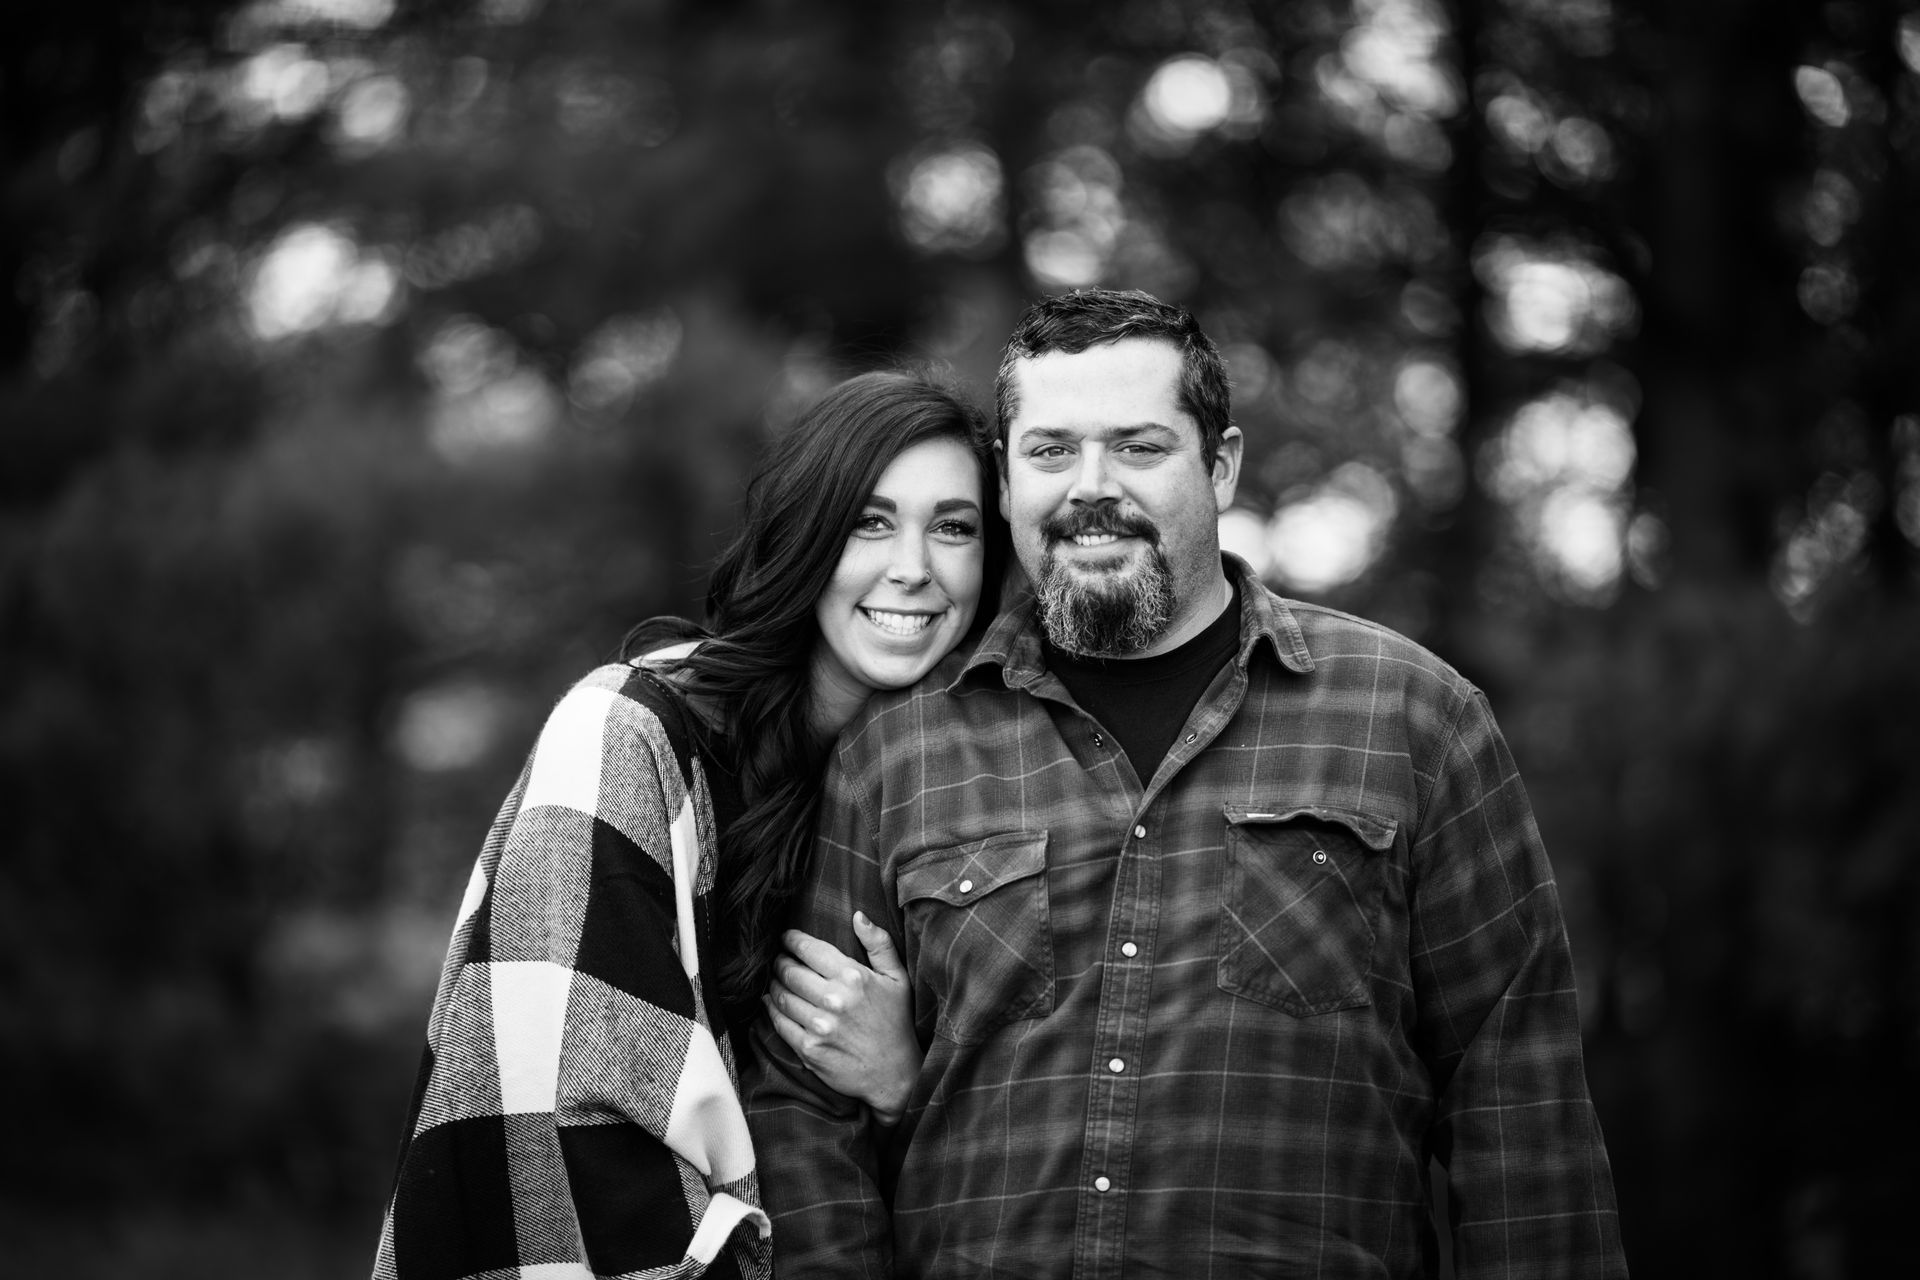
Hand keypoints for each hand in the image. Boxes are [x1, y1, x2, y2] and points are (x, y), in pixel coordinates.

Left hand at [766, 911, 919, 1124]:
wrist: (894, 1074)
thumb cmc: (896, 1022)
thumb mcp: (897, 978)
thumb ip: (879, 943)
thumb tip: (857, 915)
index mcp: (853, 977)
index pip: (809, 949)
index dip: (792, 940)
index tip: (786, 938)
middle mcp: (834, 1000)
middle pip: (790, 971)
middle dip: (779, 961)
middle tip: (779, 959)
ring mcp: (820, 1026)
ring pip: (781, 995)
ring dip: (774, 983)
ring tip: (776, 979)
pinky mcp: (809, 1049)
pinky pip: (779, 1022)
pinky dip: (771, 1008)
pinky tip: (772, 1001)